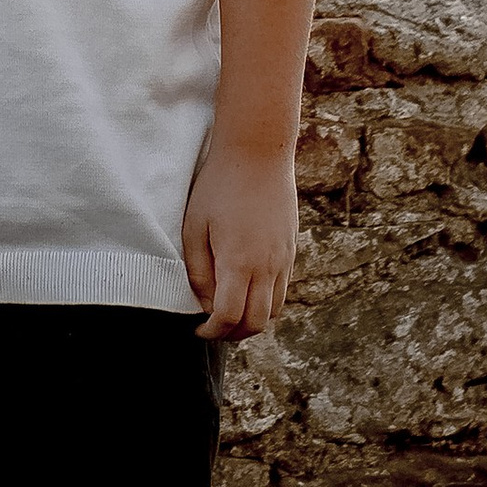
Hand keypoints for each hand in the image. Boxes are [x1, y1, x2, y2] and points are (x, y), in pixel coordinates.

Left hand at [183, 139, 298, 338]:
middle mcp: (267, 267)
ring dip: (253, 321)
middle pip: (256, 324)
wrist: (259, 151)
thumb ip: (199, 270)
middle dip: (234, 334)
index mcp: (240, 263)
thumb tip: (204, 302)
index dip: (213, 332)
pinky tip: (248, 289)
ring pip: (274, 311)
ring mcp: (284, 259)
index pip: (230, 318)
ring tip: (231, 313)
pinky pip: (283, 290)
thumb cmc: (220, 185)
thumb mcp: (195, 226)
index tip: (199, 329)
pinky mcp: (291, 249)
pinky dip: (267, 301)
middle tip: (214, 328)